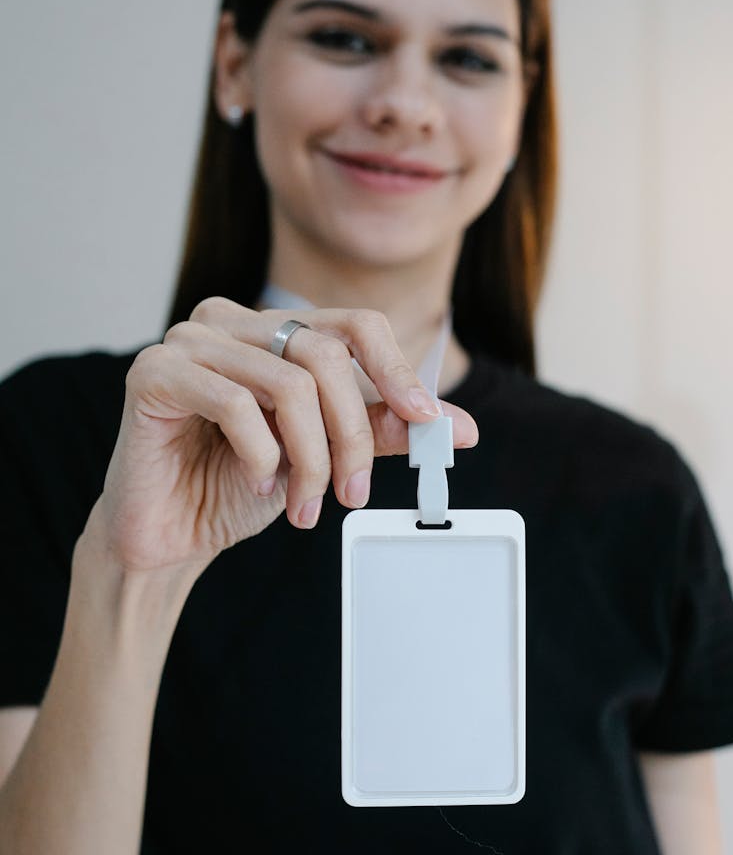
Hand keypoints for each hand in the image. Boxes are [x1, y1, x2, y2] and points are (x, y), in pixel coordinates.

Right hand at [93, 297, 478, 573]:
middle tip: (352, 494)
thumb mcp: (325, 454)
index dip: (397, 371)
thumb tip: (457, 428)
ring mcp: (188, 341)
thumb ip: (382, 431)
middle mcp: (230, 321)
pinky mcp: (153, 372)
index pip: (354, 324)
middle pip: (325, 357)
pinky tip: (257, 485)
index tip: (427, 422)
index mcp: (273, 329)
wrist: (171, 533)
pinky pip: (235, 404)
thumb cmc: (239, 484)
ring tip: (303, 505)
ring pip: (288, 385)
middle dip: (352, 436)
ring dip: (310, 459)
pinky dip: (261, 456)